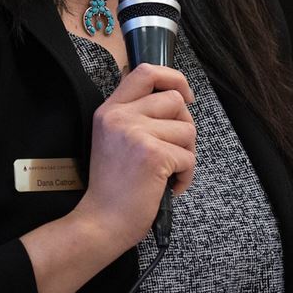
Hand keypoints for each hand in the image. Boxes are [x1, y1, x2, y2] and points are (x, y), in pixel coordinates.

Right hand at [74, 63, 195, 251]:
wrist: (102, 221)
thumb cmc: (114, 187)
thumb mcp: (114, 140)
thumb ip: (136, 117)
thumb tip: (177, 101)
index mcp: (109, 110)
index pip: (145, 72)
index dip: (173, 77)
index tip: (185, 95)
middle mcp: (119, 116)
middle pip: (174, 100)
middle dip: (183, 126)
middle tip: (172, 151)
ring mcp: (135, 133)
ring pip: (187, 129)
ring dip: (185, 154)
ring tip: (166, 172)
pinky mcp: (153, 154)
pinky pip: (190, 157)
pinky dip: (186, 176)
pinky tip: (168, 187)